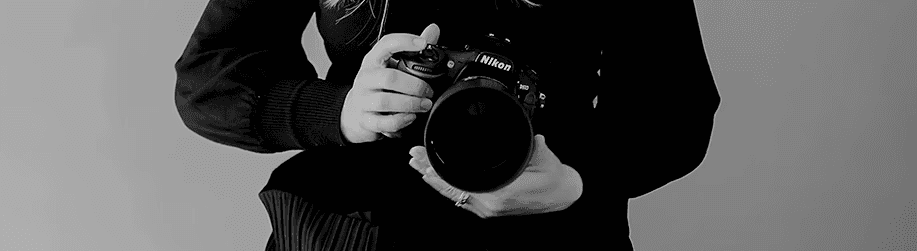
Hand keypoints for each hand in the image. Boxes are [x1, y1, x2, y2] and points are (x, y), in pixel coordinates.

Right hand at [340, 23, 440, 143]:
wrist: (353, 113)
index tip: (423, 44)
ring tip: (424, 104)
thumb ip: (412, 50)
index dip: (404, 42)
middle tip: (428, 91)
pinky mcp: (365, 120)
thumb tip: (433, 30)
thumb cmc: (376, 86)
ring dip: (410, 104)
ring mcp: (363, 100)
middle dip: (414, 85)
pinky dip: (400, 121)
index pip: (385, 45)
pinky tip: (410, 117)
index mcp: (373, 61)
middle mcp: (366, 79)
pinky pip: (382, 122)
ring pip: (385, 102)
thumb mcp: (389, 66)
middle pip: (389, 78)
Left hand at [408, 135, 582, 217]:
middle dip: (429, 171)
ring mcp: (488, 208)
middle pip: (450, 188)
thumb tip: (530, 134)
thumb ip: (534, 146)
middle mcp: (490, 203)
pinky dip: (446, 187)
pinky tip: (436, 179)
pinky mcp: (489, 206)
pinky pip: (461, 197)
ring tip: (418, 165)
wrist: (562, 195)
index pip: (459, 181)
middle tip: (414, 157)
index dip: (439, 170)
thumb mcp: (545, 159)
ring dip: (434, 179)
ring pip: (453, 194)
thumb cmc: (554, 180)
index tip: (425, 157)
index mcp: (500, 192)